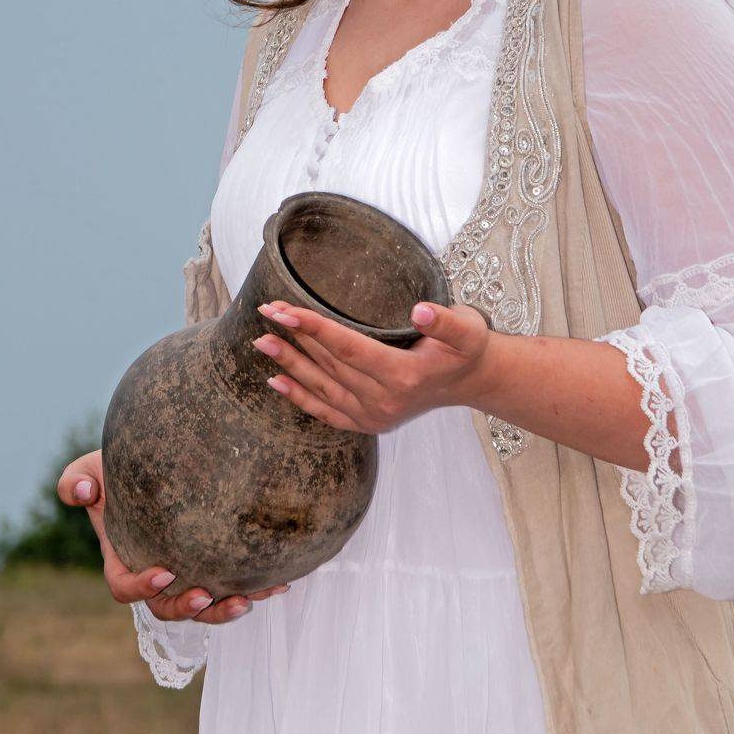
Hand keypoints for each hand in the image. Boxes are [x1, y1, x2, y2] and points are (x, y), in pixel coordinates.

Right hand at [56, 449, 289, 623]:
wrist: (157, 460)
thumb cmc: (118, 466)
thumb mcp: (89, 469)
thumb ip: (74, 481)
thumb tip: (80, 493)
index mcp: (123, 559)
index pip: (125, 587)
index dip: (141, 587)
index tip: (163, 572)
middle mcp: (157, 572)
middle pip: (168, 607)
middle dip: (188, 609)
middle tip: (207, 597)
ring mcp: (188, 570)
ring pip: (205, 604)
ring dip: (225, 608)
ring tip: (250, 599)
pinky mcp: (216, 562)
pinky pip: (234, 581)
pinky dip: (255, 586)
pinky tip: (280, 580)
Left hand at [251, 298, 492, 432]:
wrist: (471, 382)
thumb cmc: (466, 349)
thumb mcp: (466, 329)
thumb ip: (444, 321)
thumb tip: (420, 311)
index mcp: (403, 375)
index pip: (347, 347)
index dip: (313, 327)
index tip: (283, 309)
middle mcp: (384, 400)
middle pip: (329, 365)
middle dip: (295, 338)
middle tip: (265, 312)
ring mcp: (374, 416)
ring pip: (322, 387)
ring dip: (290, 365)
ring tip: (261, 342)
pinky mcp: (368, 423)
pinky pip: (326, 412)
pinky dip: (300, 397)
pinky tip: (275, 382)